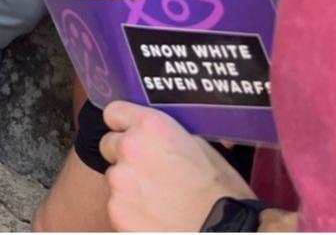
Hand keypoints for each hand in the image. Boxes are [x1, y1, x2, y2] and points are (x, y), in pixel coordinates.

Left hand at [99, 102, 255, 231]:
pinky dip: (131, 212)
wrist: (226, 233)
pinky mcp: (116, 211)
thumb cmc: (223, 194)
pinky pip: (118, 206)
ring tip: (160, 201)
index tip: (129, 133)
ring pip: (115, 179)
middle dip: (125, 157)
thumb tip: (157, 138)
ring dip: (129, 187)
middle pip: (109, 145)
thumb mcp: (203, 148)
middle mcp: (129, 148)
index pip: (114, 112)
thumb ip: (169, 137)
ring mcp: (119, 182)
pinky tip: (155, 218)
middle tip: (152, 173)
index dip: (123, 124)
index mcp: (151, 127)